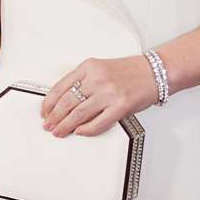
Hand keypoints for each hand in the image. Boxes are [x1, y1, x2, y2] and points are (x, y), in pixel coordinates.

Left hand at [42, 55, 157, 137]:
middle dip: (54, 117)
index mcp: (89, 67)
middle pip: (67, 102)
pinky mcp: (120, 106)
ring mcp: (109, 93)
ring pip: (79, 114)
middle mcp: (97, 79)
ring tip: (58, 132)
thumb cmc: (129, 72)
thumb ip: (83, 81)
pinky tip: (80, 132)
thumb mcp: (101, 68)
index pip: (61, 87)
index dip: (49, 103)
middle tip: (48, 125)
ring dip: (65, 126)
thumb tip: (64, 102)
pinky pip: (98, 123)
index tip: (44, 112)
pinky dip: (86, 130)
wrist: (155, 72)